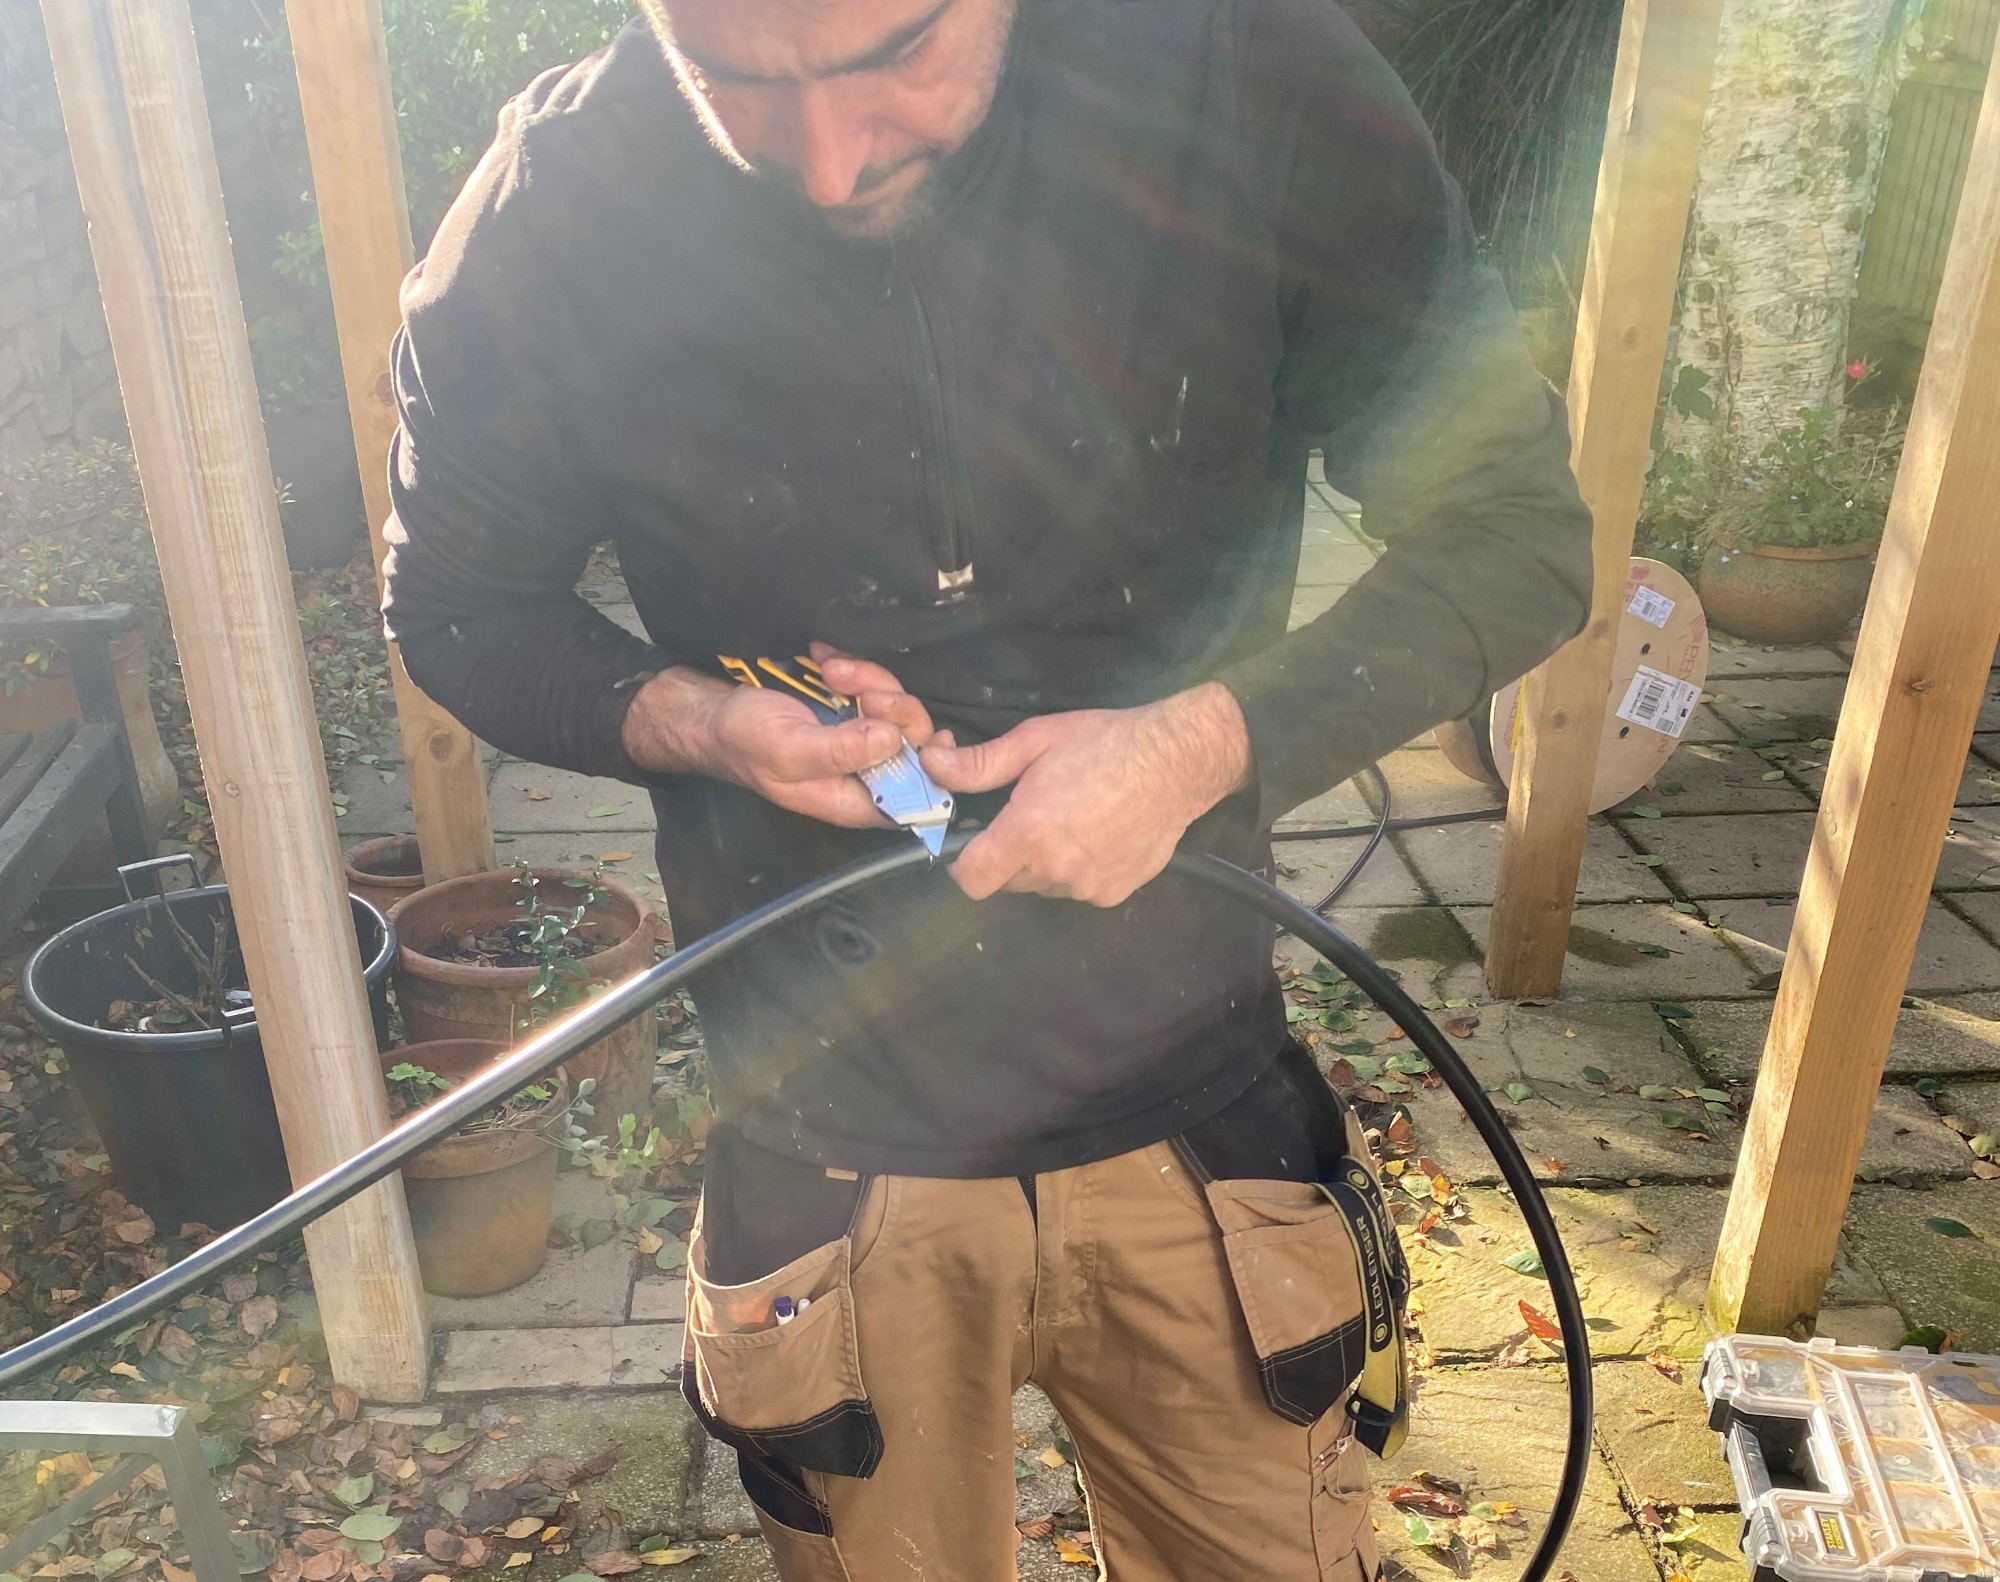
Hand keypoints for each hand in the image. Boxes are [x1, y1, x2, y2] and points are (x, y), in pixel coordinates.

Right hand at [618, 645, 934, 827]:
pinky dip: (854, 667)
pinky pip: (875, 683)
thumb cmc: (745, 739)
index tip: (930, 739)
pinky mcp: (852, 706)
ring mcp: (860, 736)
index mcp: (854, 799)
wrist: (715, 709)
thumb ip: (840, 750)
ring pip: (897, 705)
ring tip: (829, 669)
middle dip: (891, 706)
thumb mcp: (789, 749)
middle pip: (914, 742)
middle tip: (856, 689)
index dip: (932, 771)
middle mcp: (864, 771)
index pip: (916, 798)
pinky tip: (825, 661)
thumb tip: (893, 740)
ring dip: (867, 679)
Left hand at [919, 682, 1251, 905]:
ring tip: (1070, 821)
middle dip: (1007, 855)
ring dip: (1043, 864)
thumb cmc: (1104, 743)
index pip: (971, 880)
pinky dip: (1077, 870)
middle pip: (1006, 882)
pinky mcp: (1113, 894)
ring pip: (1042, 887)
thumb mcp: (1035, 741)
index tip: (975, 841)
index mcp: (1028, 832)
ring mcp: (1087, 886)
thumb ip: (979, 764)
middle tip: (1030, 816)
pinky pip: (1077, 889)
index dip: (964, 863)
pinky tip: (1098, 835)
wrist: (1177, 762)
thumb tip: (930, 765)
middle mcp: (1055, 869)